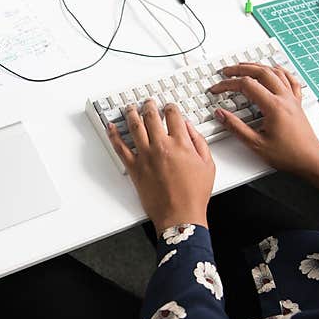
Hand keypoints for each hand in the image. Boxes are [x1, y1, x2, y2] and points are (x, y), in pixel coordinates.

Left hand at [108, 101, 214, 232]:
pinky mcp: (134, 168)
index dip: (170, 107)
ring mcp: (145, 156)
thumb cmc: (194, 194)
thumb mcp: (208, 164)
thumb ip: (199, 142)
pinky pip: (120, 148)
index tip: (168, 106)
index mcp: (181, 143)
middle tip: (148, 102)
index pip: (173, 115)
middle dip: (149, 106)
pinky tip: (111, 127)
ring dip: (131, 113)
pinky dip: (114, 135)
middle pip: (151, 117)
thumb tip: (189, 127)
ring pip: (134, 127)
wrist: (180, 215)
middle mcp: (161, 146)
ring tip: (130, 108)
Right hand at [208, 63, 318, 191]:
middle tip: (227, 71)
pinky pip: (290, 80)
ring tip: (245, 66)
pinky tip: (276, 69)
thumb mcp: (256, 144)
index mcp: (273, 107)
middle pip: (261, 72)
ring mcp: (292, 99)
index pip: (246, 85)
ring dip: (258, 66)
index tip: (217, 89)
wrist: (311, 160)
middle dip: (241, 69)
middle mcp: (284, 98)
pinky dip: (280, 71)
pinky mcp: (296, 103)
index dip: (228, 84)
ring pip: (275, 72)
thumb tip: (220, 114)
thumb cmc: (288, 155)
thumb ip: (235, 127)